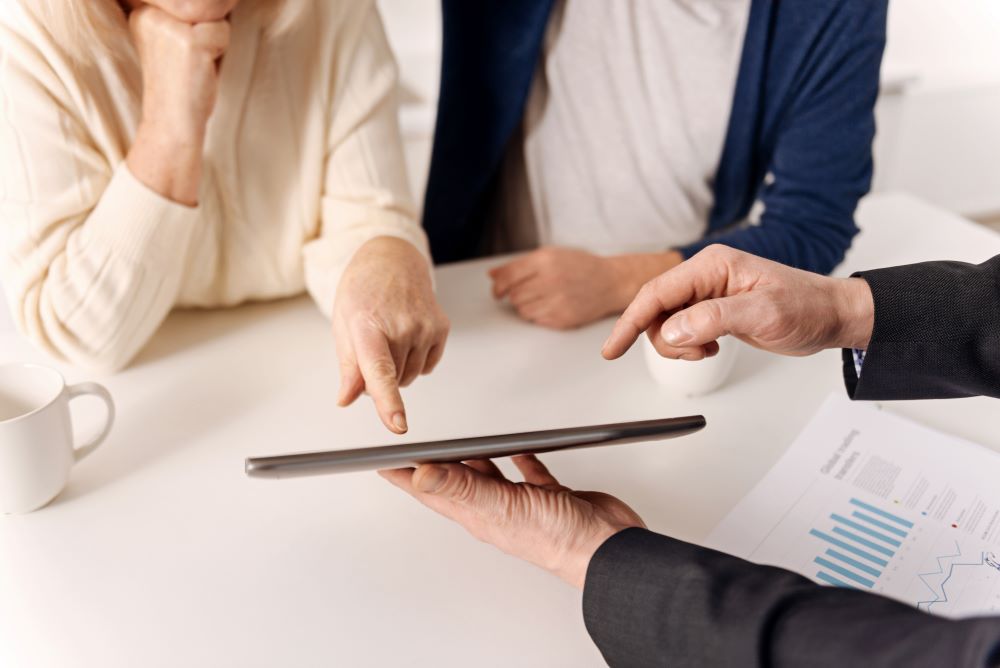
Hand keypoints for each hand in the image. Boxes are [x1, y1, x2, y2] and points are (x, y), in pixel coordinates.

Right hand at [125, 4, 232, 204]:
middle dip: (209, 32)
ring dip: (216, 42)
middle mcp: (149, 12)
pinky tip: (202, 70)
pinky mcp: (188, 40)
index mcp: (142, 10)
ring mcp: (166, 24)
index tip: (186, 52)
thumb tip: (222, 1)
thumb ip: (189, 14)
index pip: (191, 2)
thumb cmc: (182, 85)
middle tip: (192, 60)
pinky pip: (223, 32)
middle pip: (205, 4)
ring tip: (197, 64)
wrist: (172, 123)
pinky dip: (220, 54)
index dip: (200, 25)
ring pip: (216, 15)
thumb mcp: (178, 40)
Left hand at [334, 237, 449, 433]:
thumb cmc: (363, 291)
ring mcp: (426, 326)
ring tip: (389, 337)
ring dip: (397, 369)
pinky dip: (414, 361)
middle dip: (379, 376)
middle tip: (371, 345)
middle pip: (392, 381)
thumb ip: (348, 367)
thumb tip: (347, 399)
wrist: (392, 260)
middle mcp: (402, 325)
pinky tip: (407, 337)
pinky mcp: (442, 329)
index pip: (380, 371)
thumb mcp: (343, 325)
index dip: (388, 402)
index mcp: (369, 325)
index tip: (397, 424)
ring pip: (409, 378)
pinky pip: (426, 368)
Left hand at [380, 455, 644, 588]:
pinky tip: (520, 449)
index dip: (405, 475)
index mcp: (478, 513)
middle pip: (457, 480)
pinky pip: (529, 472)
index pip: (432, 490)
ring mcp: (521, 503)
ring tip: (460, 442)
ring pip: (490, 474)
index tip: (383, 463)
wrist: (606, 548)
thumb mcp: (502, 507)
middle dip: (435, 464)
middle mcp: (495, 508)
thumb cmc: (558, 540)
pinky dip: (522, 457)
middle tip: (416, 449)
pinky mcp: (548, 495)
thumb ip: (462, 487)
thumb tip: (422, 474)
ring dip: (476, 457)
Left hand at [489, 247, 681, 329]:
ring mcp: (557, 301)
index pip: (508, 276)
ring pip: (522, 310)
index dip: (498, 286)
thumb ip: (519, 264)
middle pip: (513, 295)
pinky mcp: (563, 318)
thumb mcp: (551, 255)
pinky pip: (536, 320)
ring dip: (525, 305)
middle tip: (528, 290)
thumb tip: (491, 275)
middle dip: (515, 294)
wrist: (610, 282)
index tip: (497, 291)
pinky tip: (550, 305)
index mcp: (546, 260)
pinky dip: (537, 314)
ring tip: (541, 297)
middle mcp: (551, 281)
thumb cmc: (580, 266)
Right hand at [602, 245, 873, 361]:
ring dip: (678, 345)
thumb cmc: (807, 307)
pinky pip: (681, 328)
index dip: (630, 322)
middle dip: (664, 339)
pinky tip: (711, 348)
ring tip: (708, 351)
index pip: (656, 293)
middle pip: (655, 310)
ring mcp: (707, 293)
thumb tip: (673, 330)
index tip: (612, 349)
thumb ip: (715, 319)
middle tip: (697, 353)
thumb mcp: (763, 314)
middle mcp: (705, 275)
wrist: (832, 316)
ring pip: (665, 323)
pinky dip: (688, 345)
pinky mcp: (712, 309)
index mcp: (712, 265)